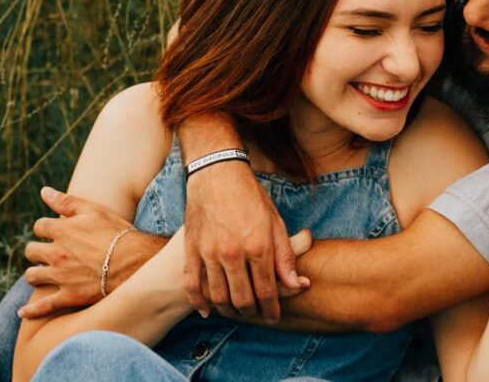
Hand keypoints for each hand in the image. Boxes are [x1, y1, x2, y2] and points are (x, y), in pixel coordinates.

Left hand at [19, 187, 166, 317]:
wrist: (136, 262)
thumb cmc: (117, 233)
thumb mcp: (94, 211)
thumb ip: (66, 202)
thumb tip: (43, 191)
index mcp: (61, 230)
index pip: (39, 226)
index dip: (46, 227)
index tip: (54, 230)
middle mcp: (55, 253)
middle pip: (32, 250)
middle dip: (37, 250)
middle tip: (47, 252)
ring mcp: (60, 277)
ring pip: (33, 276)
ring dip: (35, 273)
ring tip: (41, 273)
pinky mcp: (68, 296)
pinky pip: (43, 306)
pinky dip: (31, 310)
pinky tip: (23, 312)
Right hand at [184, 162, 308, 322]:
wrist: (216, 173)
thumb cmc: (250, 196)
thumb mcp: (275, 222)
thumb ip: (286, 256)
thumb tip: (297, 284)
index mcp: (258, 245)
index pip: (267, 291)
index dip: (271, 309)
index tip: (273, 317)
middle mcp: (233, 252)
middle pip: (242, 299)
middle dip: (252, 312)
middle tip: (256, 314)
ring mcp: (209, 252)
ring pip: (218, 296)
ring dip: (228, 310)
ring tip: (236, 310)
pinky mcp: (191, 249)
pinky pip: (192, 286)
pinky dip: (199, 302)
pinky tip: (207, 310)